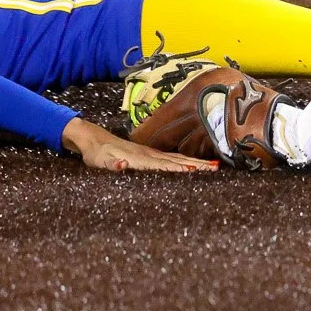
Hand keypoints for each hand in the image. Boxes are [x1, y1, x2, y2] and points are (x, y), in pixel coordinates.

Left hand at [62, 117, 216, 172]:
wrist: (93, 139)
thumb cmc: (97, 154)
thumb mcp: (100, 162)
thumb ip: (112, 164)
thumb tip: (122, 164)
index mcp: (141, 159)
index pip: (164, 165)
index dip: (180, 169)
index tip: (198, 171)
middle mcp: (150, 155)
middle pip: (178, 160)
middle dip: (197, 164)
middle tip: (217, 168)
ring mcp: (152, 154)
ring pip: (178, 159)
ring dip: (196, 162)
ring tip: (215, 166)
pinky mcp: (151, 155)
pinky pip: (173, 158)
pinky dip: (186, 161)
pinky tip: (195, 165)